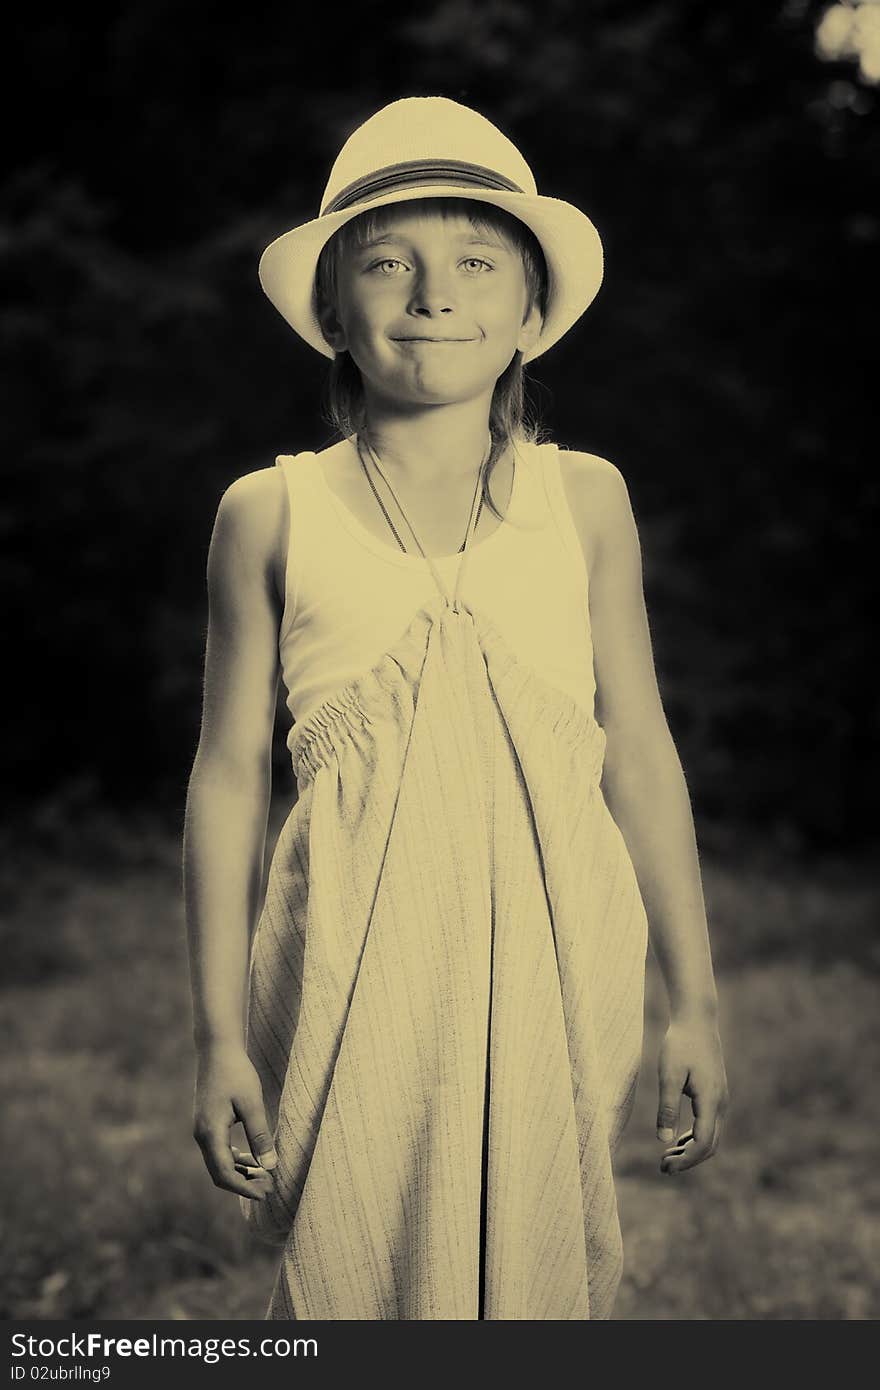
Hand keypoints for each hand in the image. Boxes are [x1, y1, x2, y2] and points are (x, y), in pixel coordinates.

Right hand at [192, 1041, 278, 1200]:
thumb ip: (260, 1136)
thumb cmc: (236, 1072)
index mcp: (210, 1133)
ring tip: (265, 1176)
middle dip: (244, 1184)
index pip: (225, 1174)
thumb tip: (270, 1167)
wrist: (217, 1047)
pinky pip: (219, 1150)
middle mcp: (201, 1135)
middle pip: (219, 1173)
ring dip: (240, 1172)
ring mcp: (202, 1129)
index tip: (267, 1193)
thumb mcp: (252, 1104)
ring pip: (219, 1163)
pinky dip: (235, 1159)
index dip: (245, 1188)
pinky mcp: (207, 1122)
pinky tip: (252, 1159)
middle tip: (269, 1188)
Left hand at [656, 1015, 728, 1173]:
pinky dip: (695, 1138)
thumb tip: (663, 1141)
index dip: (685, 1160)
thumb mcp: (668, 1075)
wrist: (697, 1020)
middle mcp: (721, 1103)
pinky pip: (710, 1125)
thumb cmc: (680, 1044)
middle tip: (663, 1168)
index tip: (664, 1167)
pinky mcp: (716, 1094)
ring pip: (712, 1137)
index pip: (702, 1143)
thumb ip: (667, 1108)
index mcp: (710, 1101)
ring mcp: (721, 1099)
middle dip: (688, 1160)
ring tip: (667, 1158)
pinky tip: (678, 1140)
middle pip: (710, 1145)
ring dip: (691, 1151)